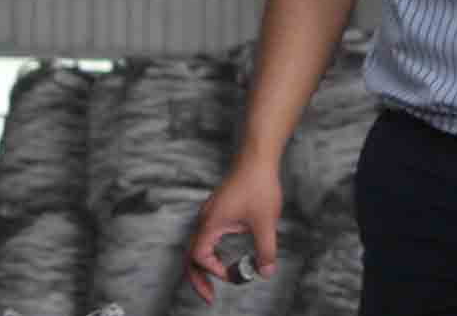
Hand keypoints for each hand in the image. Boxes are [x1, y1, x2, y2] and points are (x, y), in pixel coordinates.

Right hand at [184, 161, 282, 303]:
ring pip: (198, 246)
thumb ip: (265, 249)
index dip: (212, 272)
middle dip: (198, 279)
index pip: (199, 257)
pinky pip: (206, 236)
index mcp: (211, 223)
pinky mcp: (218, 209)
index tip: (232, 276)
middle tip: (209, 298)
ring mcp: (210, 213)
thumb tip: (265, 272)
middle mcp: (205, 219)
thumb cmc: (258, 184)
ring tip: (217, 281)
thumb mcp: (265, 221)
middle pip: (191, 256)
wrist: (257, 156)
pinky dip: (210, 252)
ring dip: (204, 266)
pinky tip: (224, 256)